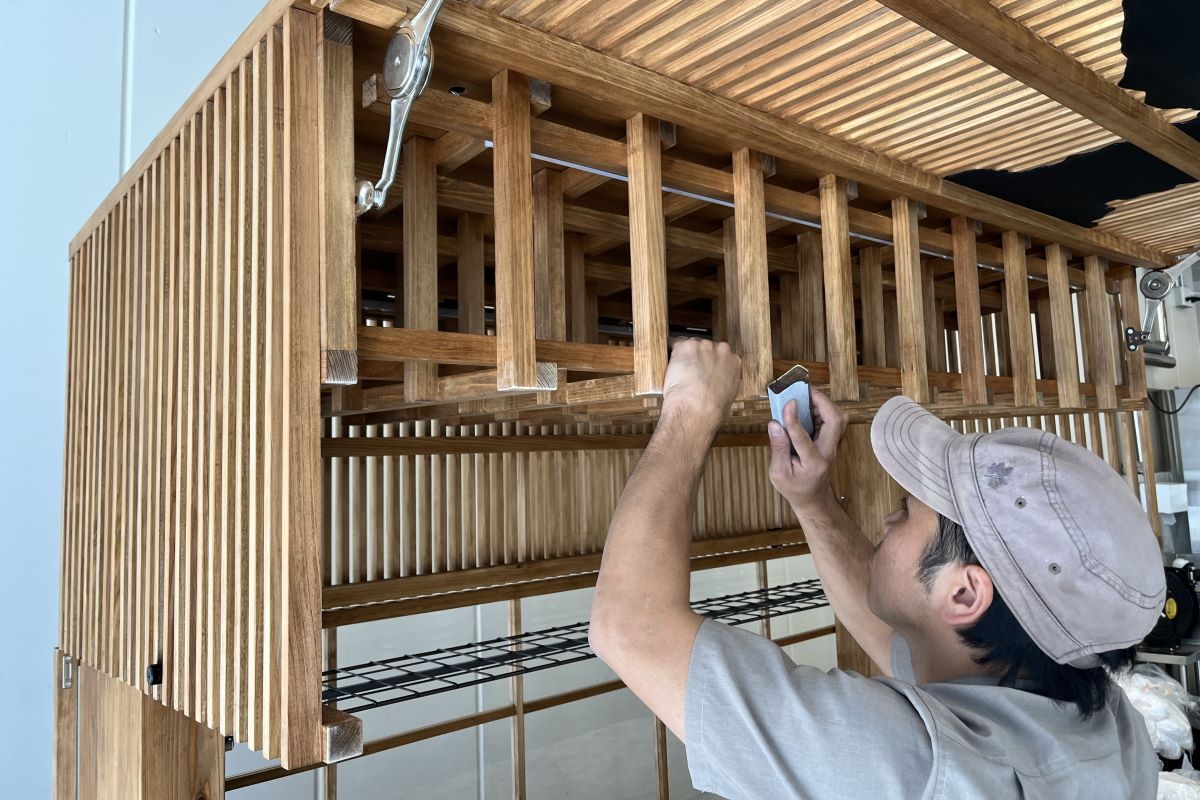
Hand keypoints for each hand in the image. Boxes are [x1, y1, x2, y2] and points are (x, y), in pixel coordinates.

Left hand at [660, 338, 740, 431]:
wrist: (698, 409)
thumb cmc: (711, 409)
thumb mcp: (728, 394)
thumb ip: (724, 380)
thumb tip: (716, 381)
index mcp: (734, 361)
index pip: (720, 354)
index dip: (708, 362)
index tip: (701, 368)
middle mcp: (722, 350)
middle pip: (705, 346)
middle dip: (697, 357)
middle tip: (688, 371)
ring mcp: (704, 346)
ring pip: (690, 345)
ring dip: (683, 355)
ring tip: (677, 372)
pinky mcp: (687, 346)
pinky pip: (673, 343)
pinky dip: (668, 351)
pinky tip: (667, 364)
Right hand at [767, 389, 846, 512]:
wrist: (813, 499)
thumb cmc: (794, 488)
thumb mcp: (778, 473)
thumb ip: (778, 448)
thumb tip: (775, 424)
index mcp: (813, 464)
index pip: (804, 438)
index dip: (795, 420)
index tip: (788, 403)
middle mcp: (828, 453)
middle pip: (836, 422)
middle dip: (821, 402)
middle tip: (803, 391)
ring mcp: (833, 446)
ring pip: (838, 418)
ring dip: (823, 404)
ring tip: (804, 397)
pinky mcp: (832, 441)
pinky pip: (833, 420)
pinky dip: (822, 409)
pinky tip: (807, 407)